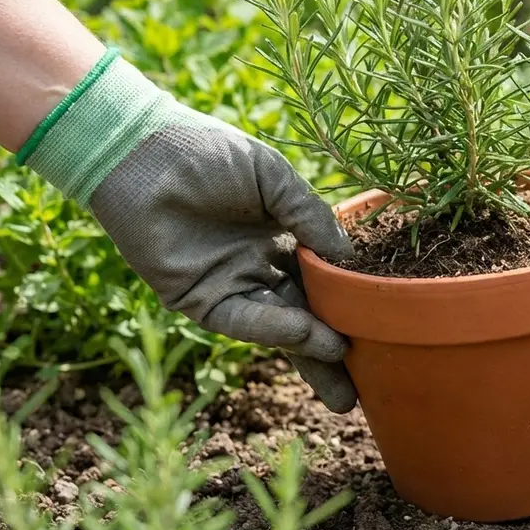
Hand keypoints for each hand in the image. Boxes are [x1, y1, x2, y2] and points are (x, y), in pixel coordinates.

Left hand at [20, 52, 357, 412]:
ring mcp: (231, 284)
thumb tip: (351, 258)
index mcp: (282, 236)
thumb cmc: (208, 153)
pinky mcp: (198, 298)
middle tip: (373, 378)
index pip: (325, 277)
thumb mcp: (273, 177)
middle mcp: (260, 266)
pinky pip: (243, 320)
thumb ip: (310, 216)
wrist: (142, 152)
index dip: (352, 298)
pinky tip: (307, 335)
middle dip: (337, 347)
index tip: (387, 317)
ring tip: (347, 374)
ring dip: (312, 351)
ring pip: (280, 327)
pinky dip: (275, 328)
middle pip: (308, 312)